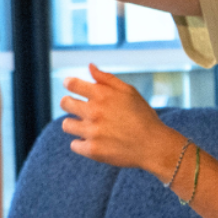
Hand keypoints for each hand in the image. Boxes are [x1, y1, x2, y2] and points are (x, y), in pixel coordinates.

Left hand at [61, 65, 180, 174]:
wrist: (153, 146)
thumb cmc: (142, 116)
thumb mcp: (129, 92)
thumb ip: (107, 79)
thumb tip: (90, 66)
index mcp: (102, 94)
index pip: (72, 84)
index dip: (69, 84)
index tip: (72, 87)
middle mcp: (94, 111)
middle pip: (64, 103)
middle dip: (69, 103)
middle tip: (81, 109)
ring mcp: (92, 131)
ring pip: (66, 125)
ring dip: (75, 125)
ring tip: (89, 127)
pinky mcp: (92, 150)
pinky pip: (74, 145)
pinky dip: (82, 144)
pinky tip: (94, 141)